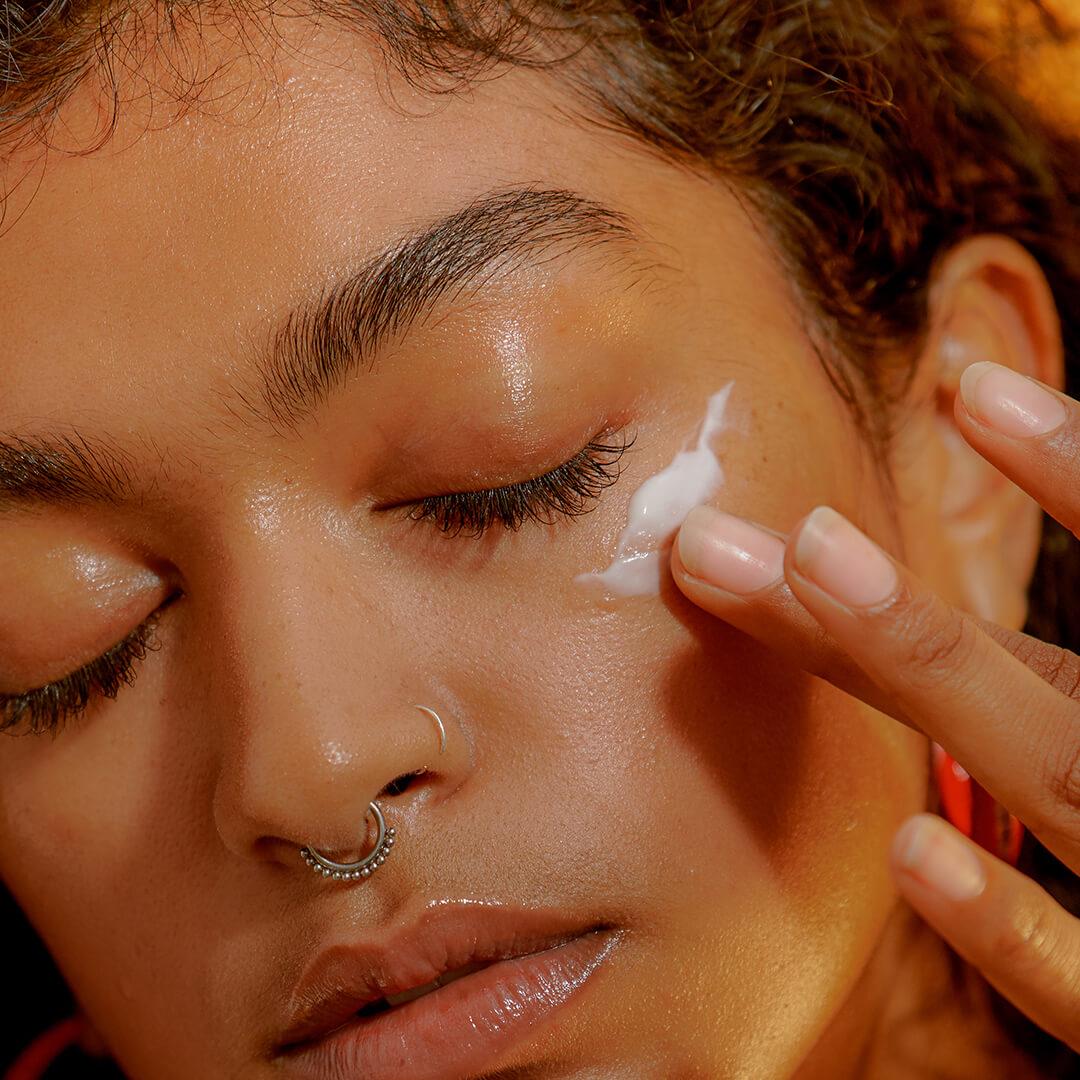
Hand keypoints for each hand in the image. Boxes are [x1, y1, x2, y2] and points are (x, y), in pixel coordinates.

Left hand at [671, 360, 1079, 1052]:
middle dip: (903, 602)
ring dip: (937, 669)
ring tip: (818, 562)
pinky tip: (910, 850)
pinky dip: (1013, 928)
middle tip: (773, 524)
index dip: (1078, 474)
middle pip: (1039, 684)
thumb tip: (965, 515)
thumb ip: (1051, 672)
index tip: (973, 386)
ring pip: (1065, 778)